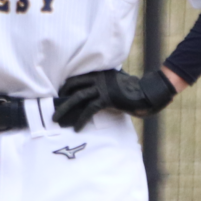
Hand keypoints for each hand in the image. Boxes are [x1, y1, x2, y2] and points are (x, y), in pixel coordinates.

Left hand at [53, 68, 176, 130]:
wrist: (146, 94)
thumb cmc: (132, 89)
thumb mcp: (116, 81)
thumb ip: (104, 82)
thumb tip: (94, 91)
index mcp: (99, 73)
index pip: (77, 77)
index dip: (66, 86)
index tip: (59, 96)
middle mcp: (99, 78)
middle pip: (73, 85)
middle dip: (61, 97)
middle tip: (53, 108)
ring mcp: (102, 87)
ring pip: (78, 97)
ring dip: (65, 108)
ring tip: (56, 119)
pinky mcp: (107, 98)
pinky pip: (90, 109)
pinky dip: (81, 119)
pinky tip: (76, 128)